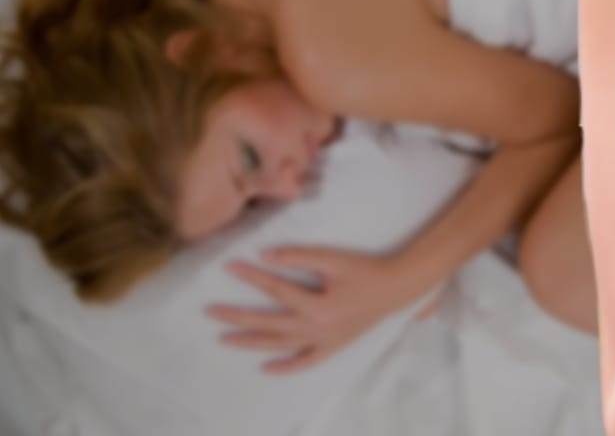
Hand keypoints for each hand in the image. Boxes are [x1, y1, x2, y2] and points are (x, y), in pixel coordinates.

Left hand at [207, 246, 424, 373]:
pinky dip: (286, 368)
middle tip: (210, 311)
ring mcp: (324, 342)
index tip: (228, 266)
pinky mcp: (332, 347)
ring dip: (250, 343)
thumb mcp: (333, 258)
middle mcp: (318, 329)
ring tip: (224, 338)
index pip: (276, 289)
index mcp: (319, 306)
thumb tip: (265, 255)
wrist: (396, 288)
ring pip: (280, 345)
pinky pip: (305, 363)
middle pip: (269, 323)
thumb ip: (299, 255)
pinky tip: (265, 367)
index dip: (251, 276)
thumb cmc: (365, 269)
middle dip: (237, 317)